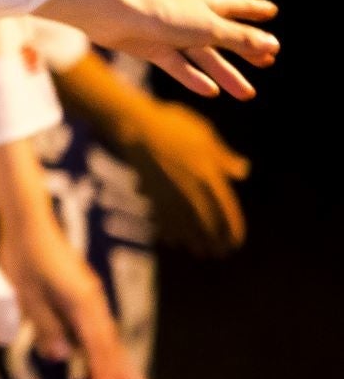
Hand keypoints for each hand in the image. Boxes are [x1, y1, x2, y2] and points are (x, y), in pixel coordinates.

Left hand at [0, 199, 139, 378]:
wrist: (29, 221)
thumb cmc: (22, 256)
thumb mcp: (26, 294)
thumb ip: (46, 325)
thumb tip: (62, 356)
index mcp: (81, 303)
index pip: (96, 349)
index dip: (103, 377)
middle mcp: (92, 300)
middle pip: (108, 345)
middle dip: (115, 375)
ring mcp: (90, 294)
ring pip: (107, 334)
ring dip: (116, 361)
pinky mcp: (83, 289)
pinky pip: (99, 323)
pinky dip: (106, 343)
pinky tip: (106, 353)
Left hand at [38, 0, 275, 97]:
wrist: (114, 16)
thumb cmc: (165, 14)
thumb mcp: (210, 28)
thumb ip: (240, 38)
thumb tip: (273, 45)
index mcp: (207, 0)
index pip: (238, 4)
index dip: (255, 8)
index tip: (271, 10)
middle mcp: (191, 15)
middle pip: (225, 34)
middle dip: (246, 48)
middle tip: (268, 61)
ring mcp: (171, 32)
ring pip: (204, 55)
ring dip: (226, 73)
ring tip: (248, 94)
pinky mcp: (153, 47)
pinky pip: (178, 65)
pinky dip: (193, 77)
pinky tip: (210, 91)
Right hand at [126, 101, 249, 255]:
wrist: (135, 124)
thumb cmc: (173, 125)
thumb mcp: (204, 134)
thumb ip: (223, 157)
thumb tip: (243, 171)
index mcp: (208, 174)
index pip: (226, 209)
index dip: (233, 228)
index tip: (237, 242)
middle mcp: (190, 188)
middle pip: (205, 223)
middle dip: (213, 241)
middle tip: (219, 253)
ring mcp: (169, 192)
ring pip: (183, 224)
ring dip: (192, 240)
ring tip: (198, 251)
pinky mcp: (151, 192)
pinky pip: (160, 217)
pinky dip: (167, 230)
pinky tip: (170, 239)